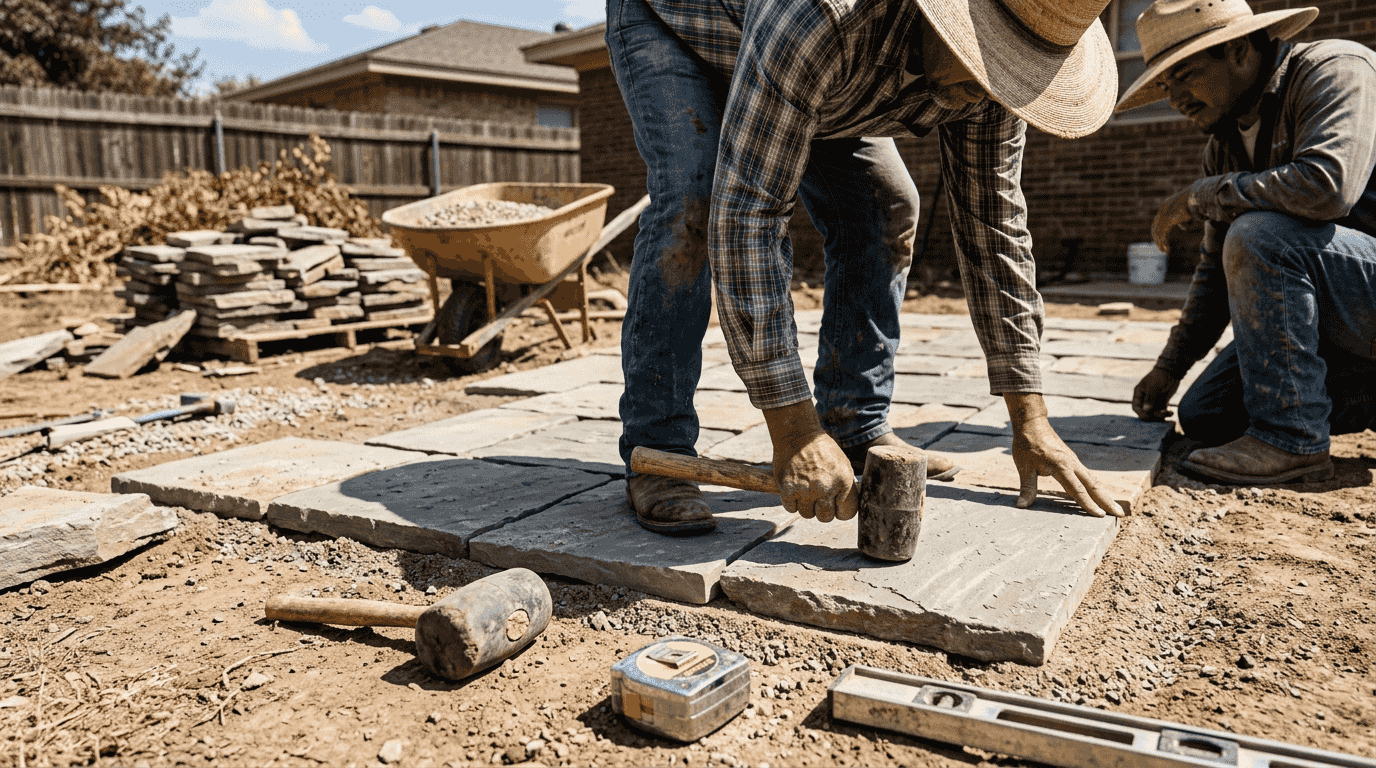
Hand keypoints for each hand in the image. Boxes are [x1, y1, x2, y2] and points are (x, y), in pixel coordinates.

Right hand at [763, 401, 857, 522]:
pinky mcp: (788, 489)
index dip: (840, 510)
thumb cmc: (821, 449)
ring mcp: (806, 490)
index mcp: (843, 481)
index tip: (834, 505)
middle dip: (822, 510)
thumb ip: (845, 487)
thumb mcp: (842, 465)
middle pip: (825, 517)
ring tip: (804, 489)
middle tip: (817, 497)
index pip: (847, 513)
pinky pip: (791, 508)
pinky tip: (794, 488)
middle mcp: (826, 488)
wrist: (797, 434)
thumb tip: (845, 506)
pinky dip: (791, 501)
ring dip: (805, 505)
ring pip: (807, 514)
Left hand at [1004, 394, 1124, 517]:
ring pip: (1093, 480)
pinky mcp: (1073, 461)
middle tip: (1120, 514)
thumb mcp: (1024, 466)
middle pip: (1093, 485)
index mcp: (1062, 466)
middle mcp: (1073, 464)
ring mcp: (1074, 462)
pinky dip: (1096, 487)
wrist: (1032, 424)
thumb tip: (1022, 506)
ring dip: (1105, 495)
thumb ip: (1027, 487)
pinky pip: (1087, 476)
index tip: (1099, 516)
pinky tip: (1099, 495)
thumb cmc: (1027, 444)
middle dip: (1107, 501)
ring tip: (1115, 508)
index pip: (1077, 489)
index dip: (1088, 504)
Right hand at [1133, 367, 1180, 421]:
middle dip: (1153, 415)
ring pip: (1154, 413)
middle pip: (1145, 412)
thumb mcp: (1154, 387)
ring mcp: (1154, 401)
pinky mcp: (1162, 402)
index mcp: (1139, 394)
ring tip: (1169, 413)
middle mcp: (1145, 399)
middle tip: (1162, 415)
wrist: (1172, 371)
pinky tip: (1171, 412)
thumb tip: (1146, 411)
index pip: (1136, 407)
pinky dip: (1166, 413)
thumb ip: (1150, 399)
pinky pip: (1162, 411)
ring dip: (1161, 415)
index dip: (1140, 413)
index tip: (1148, 416)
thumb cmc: (1160, 376)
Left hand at [1151, 188, 1193, 251]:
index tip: (1162, 239)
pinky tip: (1166, 249)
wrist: (1197, 195)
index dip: (1160, 231)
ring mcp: (1164, 214)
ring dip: (1160, 242)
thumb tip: (1184, 227)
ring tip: (1164, 250)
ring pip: (1158, 232)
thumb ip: (1183, 219)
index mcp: (1166, 206)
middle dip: (1158, 238)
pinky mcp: (1168, 219)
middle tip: (1161, 246)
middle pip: (1155, 227)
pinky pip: (1162, 233)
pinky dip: (1163, 242)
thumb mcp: (1188, 212)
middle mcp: (1163, 210)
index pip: (1158, 221)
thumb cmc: (1195, 202)